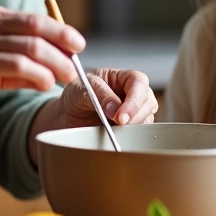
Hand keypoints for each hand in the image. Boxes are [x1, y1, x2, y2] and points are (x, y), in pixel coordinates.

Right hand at [0, 3, 81, 114]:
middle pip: (37, 27)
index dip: (61, 30)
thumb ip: (24, 59)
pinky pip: (16, 64)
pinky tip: (46, 83)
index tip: (78, 44)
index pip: (35, 18)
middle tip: (77, 62)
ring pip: (31, 46)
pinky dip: (37, 74)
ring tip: (67, 77)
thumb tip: (61, 66)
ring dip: (56, 63)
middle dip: (64, 43)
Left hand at [28, 67, 157, 160]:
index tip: (121, 117)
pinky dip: (132, 137)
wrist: (67, 116)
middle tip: (119, 126)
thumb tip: (115, 110)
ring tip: (115, 131)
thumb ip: (99, 95)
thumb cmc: (75, 96)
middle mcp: (132, 93)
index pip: (138, 82)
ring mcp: (134, 111)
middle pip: (147, 101)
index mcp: (122, 77)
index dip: (134, 99)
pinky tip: (119, 138)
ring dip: (135, 127)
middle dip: (135, 115)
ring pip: (147, 118)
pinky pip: (140, 133)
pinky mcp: (132, 128)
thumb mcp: (81, 89)